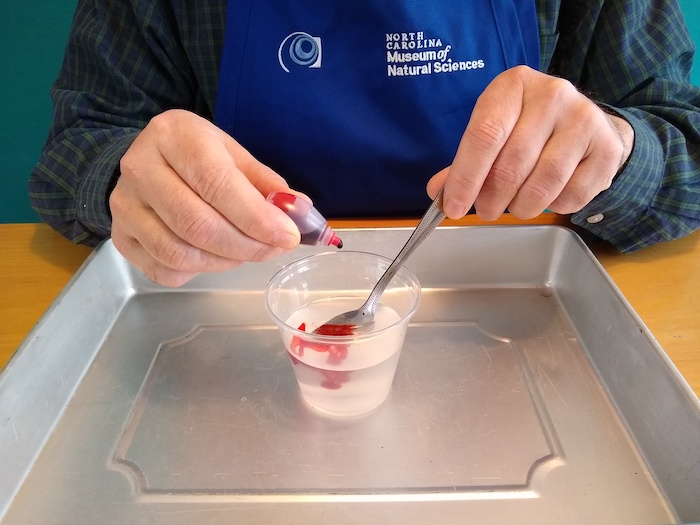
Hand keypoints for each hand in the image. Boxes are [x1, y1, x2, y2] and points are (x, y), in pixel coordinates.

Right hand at [110, 109, 300, 286]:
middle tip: (274, 249)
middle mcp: (140, 168)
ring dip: (225, 261)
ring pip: (180, 253)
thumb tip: (300, 212)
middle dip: (247, 245)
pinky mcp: (120, 238)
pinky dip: (199, 272)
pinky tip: (215, 255)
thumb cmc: (196, 156)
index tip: (288, 236)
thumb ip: (266, 184)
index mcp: (173, 135)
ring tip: (247, 250)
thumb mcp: (232, 155)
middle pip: (197, 224)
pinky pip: (165, 271)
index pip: (216, 183)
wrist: (146, 162)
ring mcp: (125, 206)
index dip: (256, 216)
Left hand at [427, 66, 633, 219]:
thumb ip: (465, 161)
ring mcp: (584, 119)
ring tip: (514, 207)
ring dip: (521, 207)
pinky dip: (553, 207)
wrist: (587, 121)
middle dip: (491, 199)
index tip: (453, 207)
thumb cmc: (528, 127)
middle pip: (511, 164)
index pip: (484, 135)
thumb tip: (439, 193)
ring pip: (543, 183)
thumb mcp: (494, 130)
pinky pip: (571, 195)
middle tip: (485, 210)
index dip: (465, 178)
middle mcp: (552, 95)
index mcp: (513, 85)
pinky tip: (547, 196)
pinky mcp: (606, 148)